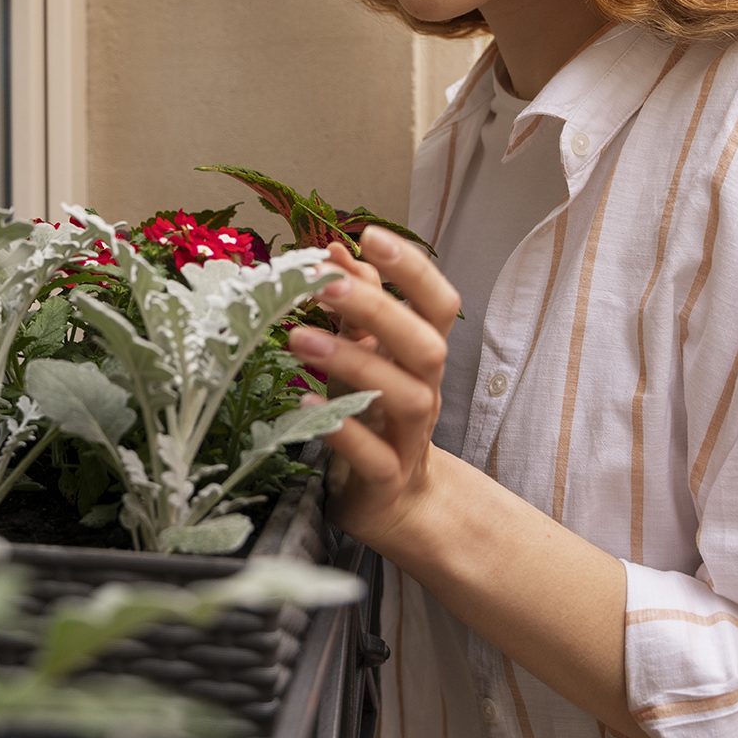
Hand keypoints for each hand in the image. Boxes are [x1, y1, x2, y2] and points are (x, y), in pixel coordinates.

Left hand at [287, 226, 460, 547]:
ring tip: (297, 340)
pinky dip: (341, 429)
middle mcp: (426, 390)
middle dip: (377, 308)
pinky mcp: (386, 480)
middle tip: (320, 283)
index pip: (440, 304)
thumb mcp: (364, 356)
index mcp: (422, 355)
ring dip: (353, 361)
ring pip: (404, 395)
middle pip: (425, 344)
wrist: (391, 502)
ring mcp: (410, 437)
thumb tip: (337, 250)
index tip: (369, 236)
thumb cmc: (372, 415)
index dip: (413, 268)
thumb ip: (355, 307)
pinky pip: (374, 455)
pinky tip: (302, 404)